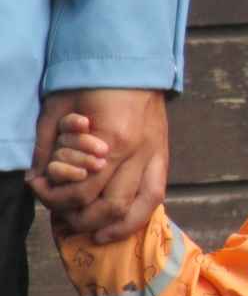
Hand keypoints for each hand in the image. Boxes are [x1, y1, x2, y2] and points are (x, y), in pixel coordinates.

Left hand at [28, 89, 168, 242]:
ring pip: (138, 207)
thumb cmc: (91, 80)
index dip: (55, 198)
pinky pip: (156, 195)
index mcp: (111, 139)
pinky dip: (138, 216)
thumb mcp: (58, 107)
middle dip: (80, 217)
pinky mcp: (162, 155)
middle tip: (61, 215)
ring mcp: (154, 155)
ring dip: (112, 226)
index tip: (38, 189)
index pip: (82, 189)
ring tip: (92, 232)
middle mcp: (138, 152)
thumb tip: (36, 177)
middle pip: (109, 205)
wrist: (131, 62)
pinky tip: (119, 225)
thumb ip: (46, 144)